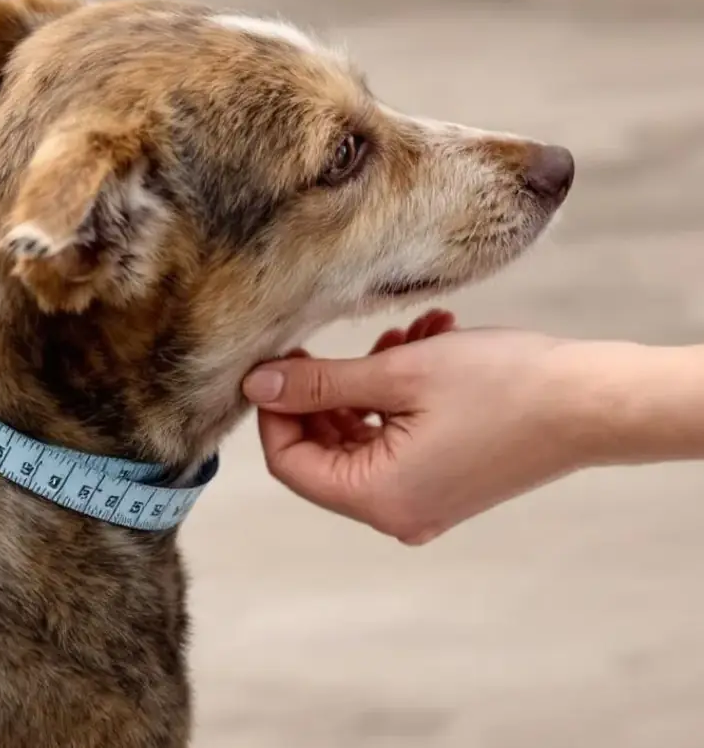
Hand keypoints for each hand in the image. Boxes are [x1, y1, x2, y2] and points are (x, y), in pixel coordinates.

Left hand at [242, 310, 589, 543]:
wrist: (595, 403)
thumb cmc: (504, 385)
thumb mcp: (398, 373)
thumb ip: (319, 383)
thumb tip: (255, 384)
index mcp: (377, 498)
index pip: (288, 463)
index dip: (275, 410)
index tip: (282, 362)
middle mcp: (395, 513)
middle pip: (322, 452)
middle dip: (326, 392)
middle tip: (337, 343)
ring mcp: (422, 502)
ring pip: (360, 439)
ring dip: (366, 384)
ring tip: (399, 337)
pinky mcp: (444, 484)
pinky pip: (395, 441)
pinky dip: (395, 398)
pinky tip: (422, 347)